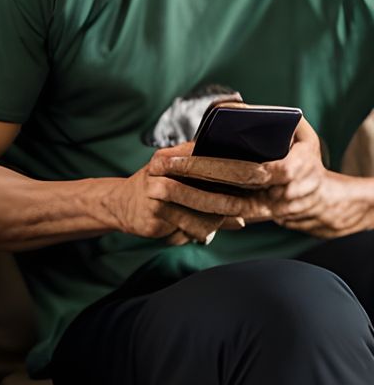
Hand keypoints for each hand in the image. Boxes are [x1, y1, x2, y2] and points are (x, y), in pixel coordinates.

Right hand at [109, 144, 252, 245]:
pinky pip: (192, 223)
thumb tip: (250, 195)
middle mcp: (163, 167)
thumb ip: (213, 185)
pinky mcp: (154, 212)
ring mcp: (157, 188)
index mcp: (173, 153)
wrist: (122, 205)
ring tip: (239, 215)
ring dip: (225, 210)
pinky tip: (204, 232)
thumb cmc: (162, 191)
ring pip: (203, 201)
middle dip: (237, 178)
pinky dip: (204, 230)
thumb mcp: (184, 180)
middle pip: (206, 169)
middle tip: (262, 185)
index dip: (237, 162)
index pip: (208, 152)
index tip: (263, 171)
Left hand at [160, 116, 371, 239]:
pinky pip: (221, 218)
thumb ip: (272, 118)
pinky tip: (169, 197)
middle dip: (191, 179)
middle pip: (228, 191)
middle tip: (158, 166)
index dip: (217, 166)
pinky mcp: (253, 219)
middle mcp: (278, 196)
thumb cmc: (304, 154)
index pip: (249, 170)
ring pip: (221, 210)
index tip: (187, 154)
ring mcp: (265, 212)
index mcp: (291, 171)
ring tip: (155, 185)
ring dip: (186, 199)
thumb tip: (229, 108)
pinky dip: (195, 210)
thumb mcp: (300, 131)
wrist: (321, 196)